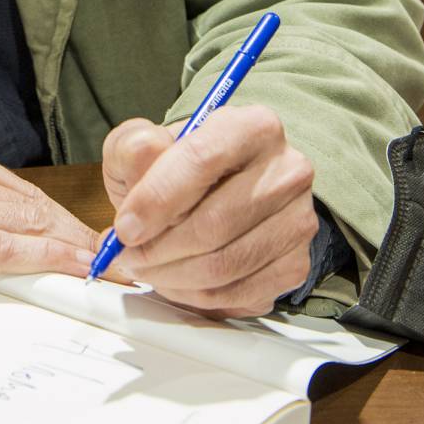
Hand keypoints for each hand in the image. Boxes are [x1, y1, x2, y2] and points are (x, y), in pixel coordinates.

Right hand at [0, 132, 109, 308]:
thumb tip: (24, 241)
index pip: (26, 192)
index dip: (69, 223)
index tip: (101, 245)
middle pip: (34, 205)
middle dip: (81, 238)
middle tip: (124, 262)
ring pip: (24, 222)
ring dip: (72, 251)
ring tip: (109, 272)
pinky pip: (0, 246)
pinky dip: (43, 257)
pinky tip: (71, 269)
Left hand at [101, 105, 318, 318]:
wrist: (219, 194)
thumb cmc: (178, 169)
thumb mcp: (144, 145)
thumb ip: (134, 146)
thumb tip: (143, 156)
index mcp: (252, 126)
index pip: (202, 161)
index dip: (157, 199)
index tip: (125, 228)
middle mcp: (287, 170)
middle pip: (214, 223)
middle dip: (159, 249)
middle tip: (127, 257)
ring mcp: (298, 220)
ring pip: (225, 264)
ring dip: (173, 277)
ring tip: (146, 269)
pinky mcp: (297, 264)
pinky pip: (240, 293)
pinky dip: (197, 297)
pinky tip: (175, 282)